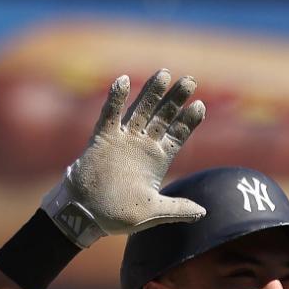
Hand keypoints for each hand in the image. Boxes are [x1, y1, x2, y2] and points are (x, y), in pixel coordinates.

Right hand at [41, 69, 207, 246]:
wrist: (84, 215)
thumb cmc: (118, 215)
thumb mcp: (153, 212)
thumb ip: (178, 209)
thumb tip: (204, 212)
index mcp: (158, 160)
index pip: (178, 135)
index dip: (188, 120)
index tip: (200, 106)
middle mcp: (142, 145)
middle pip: (163, 116)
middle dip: (176, 99)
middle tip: (190, 80)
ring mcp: (123, 139)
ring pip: (140, 110)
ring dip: (152, 92)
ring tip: (165, 73)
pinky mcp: (102, 138)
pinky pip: (109, 114)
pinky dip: (116, 98)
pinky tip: (124, 80)